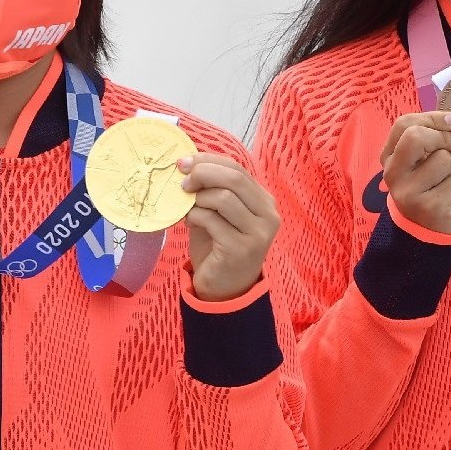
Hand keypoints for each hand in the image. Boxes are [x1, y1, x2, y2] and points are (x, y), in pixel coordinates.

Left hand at [176, 152, 280, 302]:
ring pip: (224, 197)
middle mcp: (268, 214)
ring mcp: (258, 233)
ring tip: (187, 207)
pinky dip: (195, 216)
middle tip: (182, 181)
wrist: (224, 288)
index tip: (183, 162)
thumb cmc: (218, 246)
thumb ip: (210, 190)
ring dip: (198, 198)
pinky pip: (212, 220)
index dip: (208, 160)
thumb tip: (186, 164)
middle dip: (203, 174)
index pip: (237, 169)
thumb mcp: (217, 213)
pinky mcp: (241, 248)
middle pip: (234, 179)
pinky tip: (189, 222)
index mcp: (264, 201)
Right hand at [381, 112, 450, 236]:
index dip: (434, 118)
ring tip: (450, 175)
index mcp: (389, 156)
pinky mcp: (430, 206)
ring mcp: (408, 192)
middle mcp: (392, 174)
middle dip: (445, 136)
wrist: (428, 226)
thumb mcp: (422, 159)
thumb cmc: (428, 183)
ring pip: (444, 159)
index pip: (404, 124)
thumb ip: (431, 137)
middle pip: (416, 137)